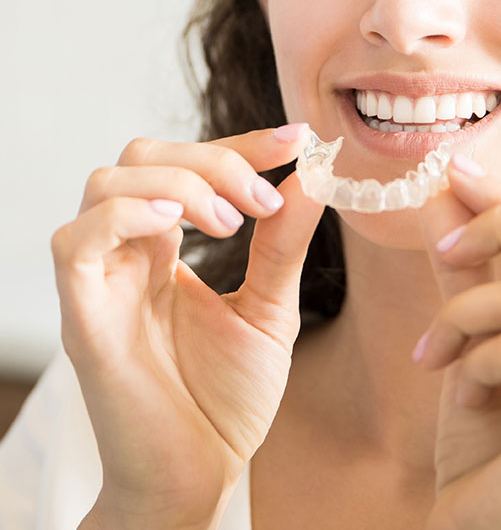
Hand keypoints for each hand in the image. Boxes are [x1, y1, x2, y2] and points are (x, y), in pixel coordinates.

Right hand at [52, 125, 323, 528]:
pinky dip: (128, 213)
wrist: (201, 475)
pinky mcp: (83, 317)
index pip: (189, 164)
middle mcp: (128, 254)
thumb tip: (312, 177)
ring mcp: (101, 281)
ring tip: (230, 223)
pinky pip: (76, 239)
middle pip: (142, 156)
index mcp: (166, 249)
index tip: (297, 139)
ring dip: (180, 184)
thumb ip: (282, 244)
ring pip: (108, 182)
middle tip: (262, 200)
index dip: (241, 143)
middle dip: (212, 159)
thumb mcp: (269, 309)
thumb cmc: (226, 398)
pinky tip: (180, 229)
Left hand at [415, 158, 500, 529]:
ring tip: (440, 354)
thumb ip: (471, 268)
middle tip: (446, 250)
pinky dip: (471, 361)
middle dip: (500, 225)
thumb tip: (444, 192)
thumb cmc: (492, 441)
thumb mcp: (481, 338)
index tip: (458, 173)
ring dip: (464, 314)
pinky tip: (461, 396)